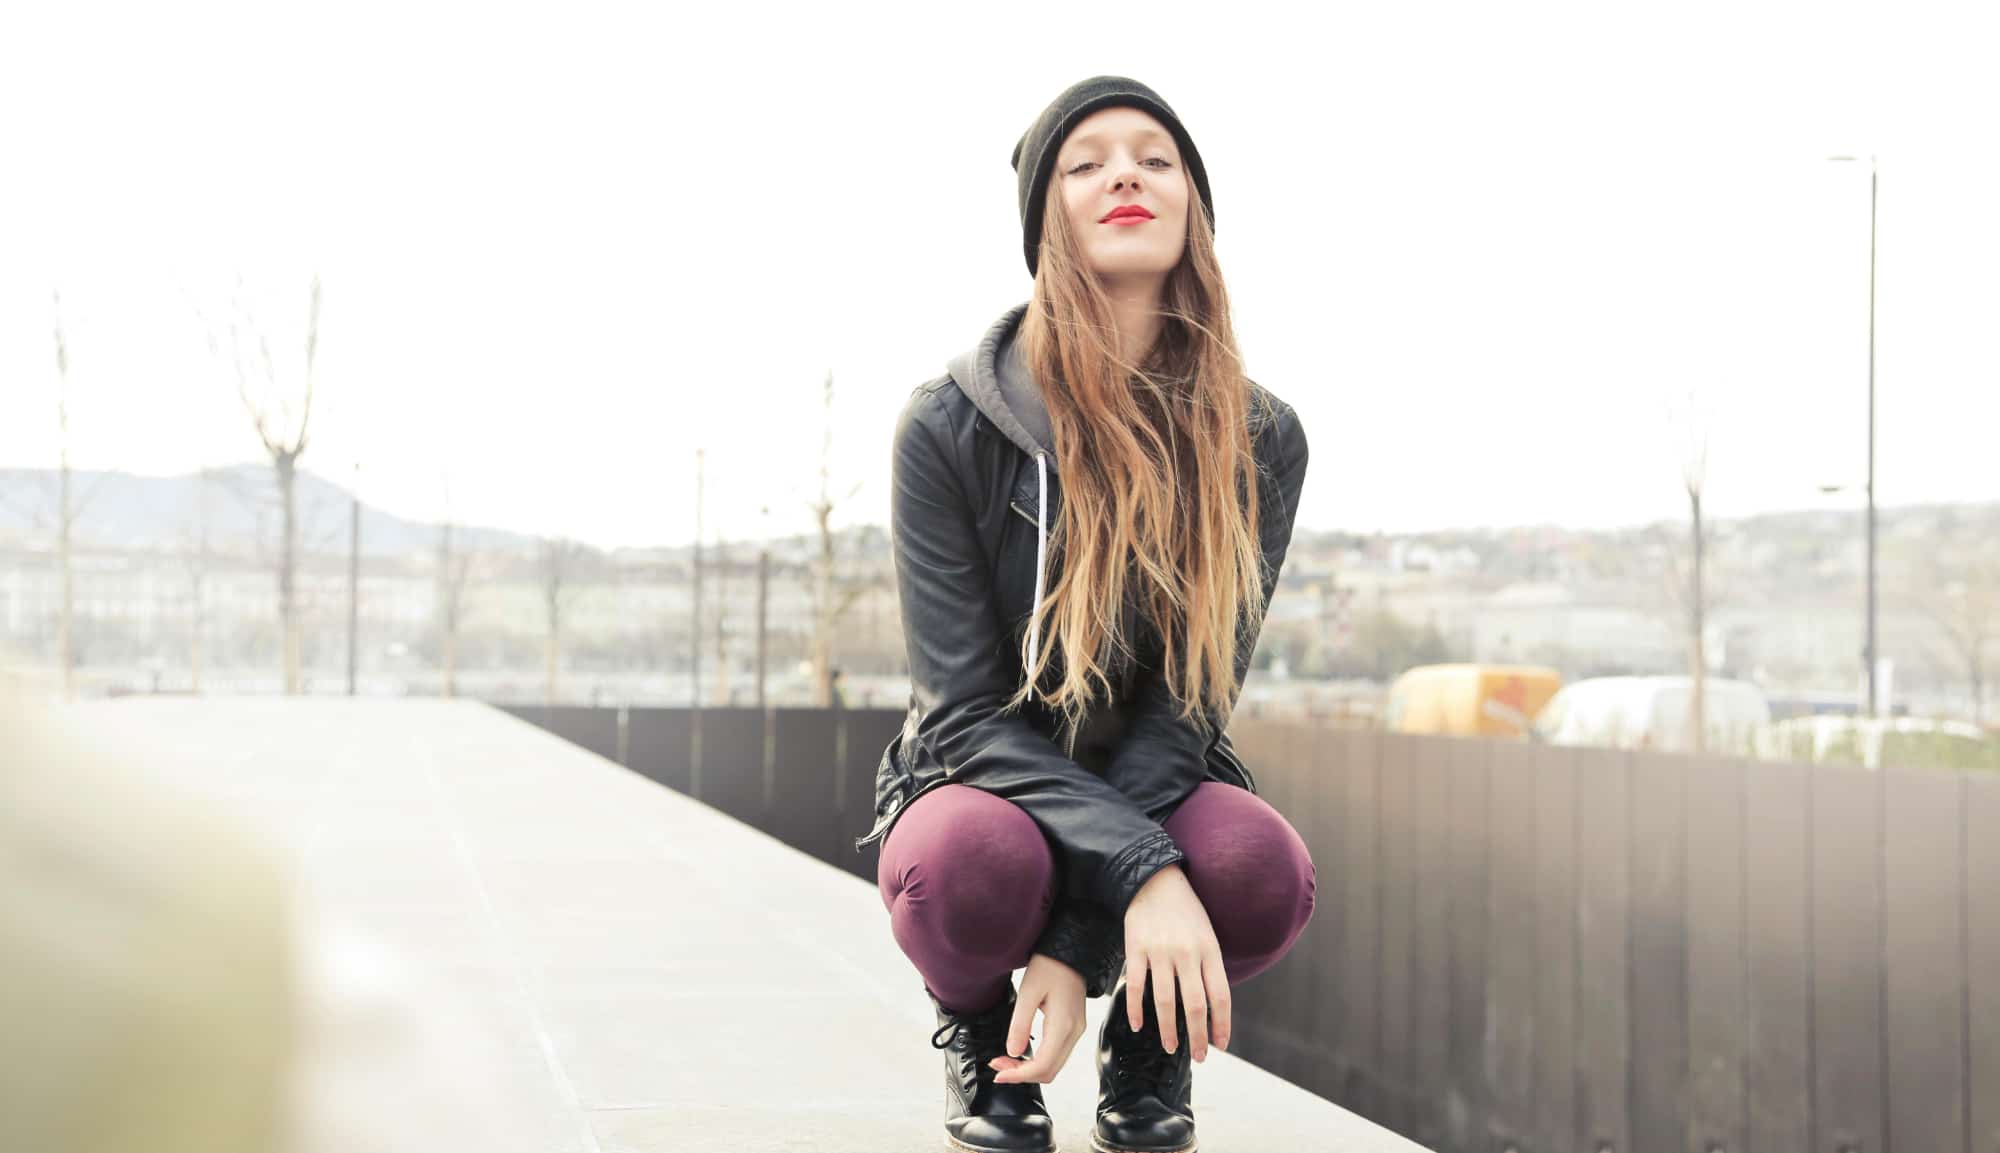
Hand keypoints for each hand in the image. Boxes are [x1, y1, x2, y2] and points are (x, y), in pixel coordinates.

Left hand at [987, 954, 1086, 1084]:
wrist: (1070, 951)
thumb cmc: (1050, 965)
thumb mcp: (1028, 992)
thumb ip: (1020, 1024)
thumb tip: (1013, 1052)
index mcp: (1063, 1025)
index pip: (1042, 1066)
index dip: (1018, 1076)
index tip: (998, 1074)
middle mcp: (1074, 1032)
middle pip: (1049, 1071)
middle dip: (1021, 1074)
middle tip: (997, 1065)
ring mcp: (1076, 1031)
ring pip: (1053, 1065)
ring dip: (1028, 1069)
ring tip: (1006, 1059)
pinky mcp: (1073, 1028)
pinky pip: (1056, 1054)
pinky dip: (1038, 1060)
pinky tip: (1022, 1052)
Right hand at [1121, 864, 1229, 1062]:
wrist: (1154, 880)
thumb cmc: (1185, 912)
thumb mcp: (1207, 934)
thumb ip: (1209, 966)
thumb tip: (1211, 1006)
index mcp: (1209, 950)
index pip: (1220, 996)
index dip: (1222, 1024)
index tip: (1220, 1045)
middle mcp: (1187, 953)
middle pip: (1195, 1005)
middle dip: (1198, 1036)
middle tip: (1199, 1057)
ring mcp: (1160, 952)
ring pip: (1166, 1001)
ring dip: (1169, 1030)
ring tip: (1170, 1048)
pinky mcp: (1136, 949)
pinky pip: (1137, 987)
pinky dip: (1136, 1010)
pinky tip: (1138, 1026)